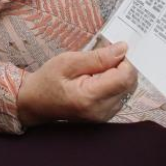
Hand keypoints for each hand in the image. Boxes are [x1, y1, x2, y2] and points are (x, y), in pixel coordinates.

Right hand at [16, 42, 137, 126]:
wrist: (35, 103)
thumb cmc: (48, 79)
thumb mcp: (68, 61)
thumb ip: (97, 57)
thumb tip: (122, 49)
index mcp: (90, 97)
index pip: (125, 77)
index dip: (124, 60)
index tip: (111, 50)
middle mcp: (101, 111)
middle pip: (129, 84)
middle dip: (121, 66)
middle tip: (102, 58)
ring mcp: (104, 116)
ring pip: (127, 89)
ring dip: (117, 75)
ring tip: (96, 70)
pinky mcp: (105, 116)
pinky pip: (120, 95)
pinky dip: (114, 83)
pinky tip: (97, 79)